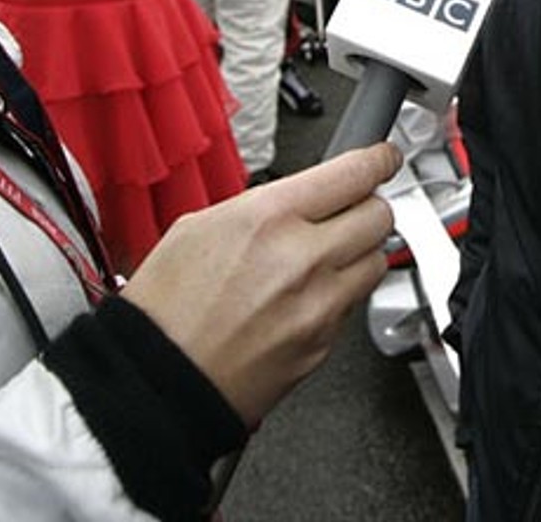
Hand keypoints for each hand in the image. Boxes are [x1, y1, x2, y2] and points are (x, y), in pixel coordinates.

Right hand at [123, 143, 398, 425]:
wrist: (158, 383)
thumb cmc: (164, 311)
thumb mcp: (198, 226)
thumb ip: (262, 208)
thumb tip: (300, 200)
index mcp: (268, 218)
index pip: (354, 173)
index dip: (377, 160)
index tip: (383, 158)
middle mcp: (303, 259)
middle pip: (379, 215)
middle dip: (368, 206)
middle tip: (351, 208)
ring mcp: (319, 306)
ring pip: (377, 261)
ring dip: (360, 252)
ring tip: (324, 258)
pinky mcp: (324, 345)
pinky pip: (352, 306)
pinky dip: (338, 295)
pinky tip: (303, 298)